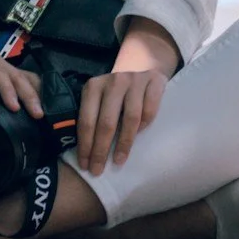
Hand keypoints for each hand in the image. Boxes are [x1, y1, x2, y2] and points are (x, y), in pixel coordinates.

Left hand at [76, 16, 178, 174]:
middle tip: (98, 170)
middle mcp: (113, 81)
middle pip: (106, 122)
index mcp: (93, 86)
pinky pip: (150, 110)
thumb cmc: (116, 95)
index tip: (85, 166)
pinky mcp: (155, 82)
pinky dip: (145, 125)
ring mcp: (135, 80)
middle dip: (100, 150)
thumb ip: (92, 118)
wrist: (142, 67)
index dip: (85, 145)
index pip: (86, 120)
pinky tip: (141, 137)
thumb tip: (83, 154)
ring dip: (124, 143)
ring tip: (118, 161)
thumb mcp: (99, 100)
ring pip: (130, 118)